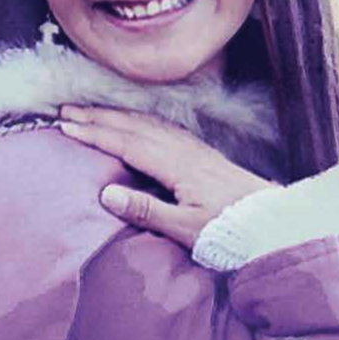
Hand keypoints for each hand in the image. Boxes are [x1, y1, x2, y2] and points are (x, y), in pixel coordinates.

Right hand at [59, 105, 276, 248]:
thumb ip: (145, 210)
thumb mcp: (185, 228)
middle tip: (65, 109)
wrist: (273, 222)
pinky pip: (161, 126)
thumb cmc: (230, 230)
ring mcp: (192, 148)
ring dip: (115, 115)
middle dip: (97, 116)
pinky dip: (138, 119)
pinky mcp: (199, 153)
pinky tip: (133, 120)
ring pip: (146, 123)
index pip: (126, 143)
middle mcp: (182, 149)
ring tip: (89, 111)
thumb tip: (105, 193)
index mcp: (175, 165)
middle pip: (132, 126)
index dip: (94, 133)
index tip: (65, 125)